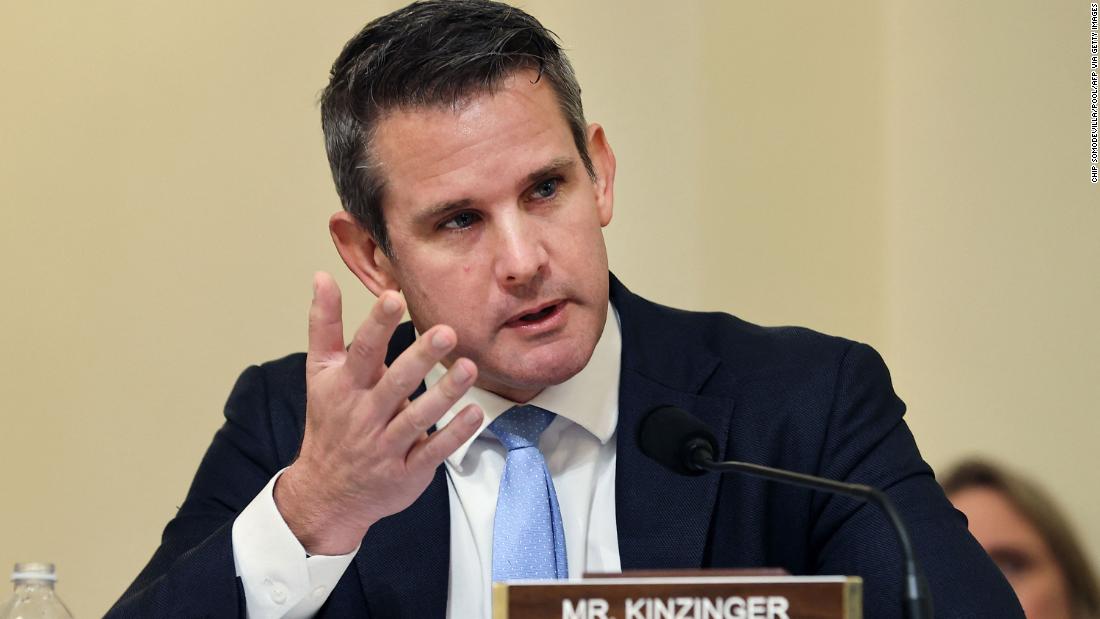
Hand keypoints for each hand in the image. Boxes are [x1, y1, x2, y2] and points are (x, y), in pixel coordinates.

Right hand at [274, 272, 483, 554]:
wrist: (326, 493)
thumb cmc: (330, 422)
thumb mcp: (320, 374)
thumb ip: (325, 325)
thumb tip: (322, 275)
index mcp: (344, 388)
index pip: (362, 352)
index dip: (377, 325)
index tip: (394, 298)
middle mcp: (365, 416)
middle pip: (395, 384)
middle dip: (420, 358)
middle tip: (447, 332)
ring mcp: (387, 446)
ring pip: (418, 418)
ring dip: (444, 394)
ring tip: (469, 368)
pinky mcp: (408, 471)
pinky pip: (434, 451)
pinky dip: (455, 433)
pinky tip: (475, 413)